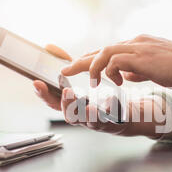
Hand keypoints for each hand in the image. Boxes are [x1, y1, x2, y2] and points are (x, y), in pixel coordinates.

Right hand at [34, 44, 171, 137]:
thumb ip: (73, 64)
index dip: (43, 94)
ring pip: (83, 120)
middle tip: (63, 91)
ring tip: (76, 97)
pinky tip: (101, 105)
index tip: (36, 83)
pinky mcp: (113, 125)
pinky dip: (102, 113)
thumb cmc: (109, 98)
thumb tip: (50, 47)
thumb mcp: (89, 78)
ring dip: (78, 109)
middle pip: (65, 113)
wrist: (136, 113)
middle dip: (61, 103)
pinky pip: (105, 122)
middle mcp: (83, 116)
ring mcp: (98, 122)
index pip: (54, 101)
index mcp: (76, 105)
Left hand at [60, 34, 171, 90]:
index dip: (92, 59)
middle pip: (100, 49)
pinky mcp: (140, 56)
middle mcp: (134, 43)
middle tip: (65, 69)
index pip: (108, 50)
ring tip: (87, 81)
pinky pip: (114, 61)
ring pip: (104, 52)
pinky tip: (110, 83)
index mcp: (137, 45)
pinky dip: (108, 71)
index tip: (79, 66)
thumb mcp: (153, 70)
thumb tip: (124, 75)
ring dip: (91, 67)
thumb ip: (136, 70)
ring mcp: (137, 48)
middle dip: (81, 61)